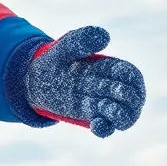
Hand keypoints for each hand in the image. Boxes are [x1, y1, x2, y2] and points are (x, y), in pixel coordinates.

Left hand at [26, 26, 145, 137]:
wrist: (34, 79)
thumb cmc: (55, 58)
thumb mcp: (65, 45)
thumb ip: (82, 39)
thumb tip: (106, 37)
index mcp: (111, 68)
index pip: (132, 75)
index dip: (130, 80)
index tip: (117, 81)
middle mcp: (111, 86)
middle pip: (132, 96)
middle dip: (125, 97)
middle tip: (108, 94)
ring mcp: (102, 102)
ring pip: (125, 114)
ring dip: (122, 116)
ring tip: (105, 110)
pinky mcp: (91, 116)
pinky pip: (106, 127)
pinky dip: (106, 128)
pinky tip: (97, 126)